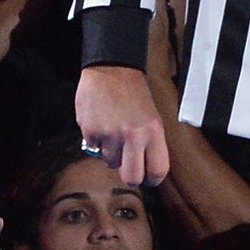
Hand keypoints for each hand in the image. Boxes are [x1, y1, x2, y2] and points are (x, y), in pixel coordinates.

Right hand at [75, 66, 170, 186]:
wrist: (111, 70)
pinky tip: (101, 123)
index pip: (158, 169)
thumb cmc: (134, 95)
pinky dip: (96, 141)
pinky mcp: (90, 131)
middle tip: (128, 170)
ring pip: (110, 162)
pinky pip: (94, 148)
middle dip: (130, 178)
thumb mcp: (151, 118)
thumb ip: (149, 143)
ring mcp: (110, 134)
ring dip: (111, 153)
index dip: (153, 179)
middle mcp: (133, 135)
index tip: (148, 179)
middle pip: (132, 177)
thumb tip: (145, 169)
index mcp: (153, 131)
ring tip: (114, 132)